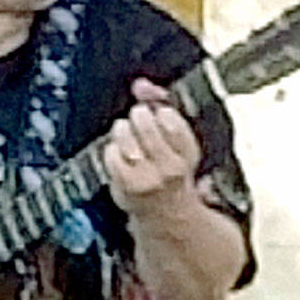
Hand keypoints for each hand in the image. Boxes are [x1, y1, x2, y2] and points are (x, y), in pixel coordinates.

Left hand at [103, 78, 201, 220]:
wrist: (166, 214)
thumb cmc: (171, 169)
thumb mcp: (176, 139)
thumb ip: (161, 104)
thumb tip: (140, 84)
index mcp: (188, 153)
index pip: (171, 120)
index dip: (161, 112)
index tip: (160, 114)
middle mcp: (170, 167)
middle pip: (145, 125)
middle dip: (139, 115)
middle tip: (139, 117)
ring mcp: (147, 178)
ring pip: (125, 137)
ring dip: (123, 129)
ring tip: (127, 132)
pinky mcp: (125, 185)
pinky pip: (111, 153)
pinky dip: (111, 148)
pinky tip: (119, 152)